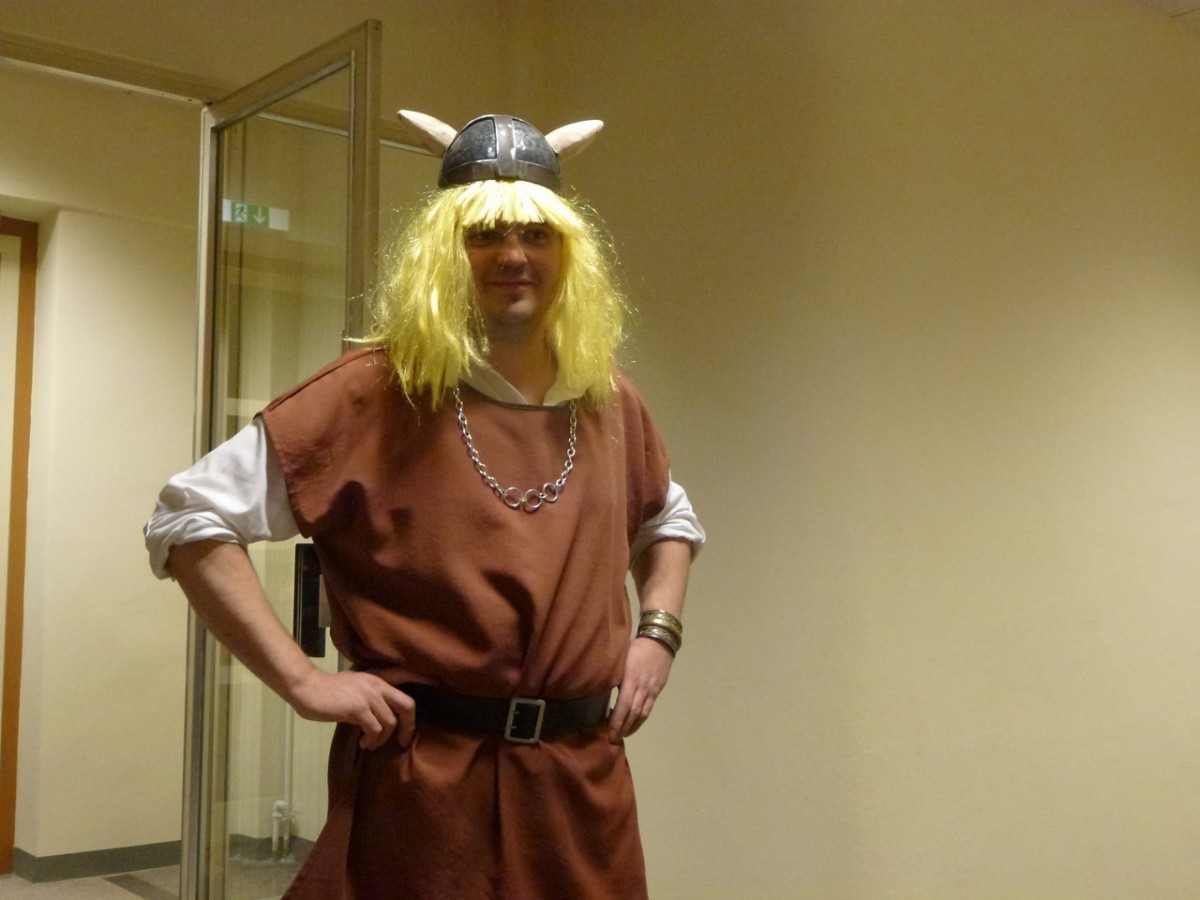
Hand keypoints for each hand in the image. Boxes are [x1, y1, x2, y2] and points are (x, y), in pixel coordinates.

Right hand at [287, 668, 416, 750]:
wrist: (307, 688)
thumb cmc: (326, 690)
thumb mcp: (354, 687)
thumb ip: (369, 696)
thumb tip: (378, 714)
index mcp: (378, 681)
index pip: (405, 696)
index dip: (410, 716)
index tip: (407, 732)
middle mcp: (377, 687)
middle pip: (407, 706)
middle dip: (408, 728)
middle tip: (401, 742)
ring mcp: (368, 697)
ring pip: (390, 723)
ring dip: (381, 738)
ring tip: (369, 743)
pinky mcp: (357, 709)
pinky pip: (375, 729)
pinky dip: (372, 739)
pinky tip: (363, 742)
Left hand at [607, 637, 673, 742]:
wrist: (660, 642)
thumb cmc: (636, 648)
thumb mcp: (621, 658)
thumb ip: (613, 674)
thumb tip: (599, 687)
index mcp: (631, 679)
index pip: (624, 705)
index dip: (616, 721)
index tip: (609, 732)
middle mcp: (642, 688)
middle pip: (633, 713)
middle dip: (622, 729)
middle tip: (612, 740)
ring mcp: (651, 691)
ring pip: (642, 714)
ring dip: (632, 727)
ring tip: (622, 735)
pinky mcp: (657, 691)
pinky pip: (649, 709)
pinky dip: (640, 720)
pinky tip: (634, 724)